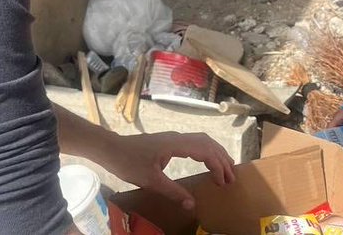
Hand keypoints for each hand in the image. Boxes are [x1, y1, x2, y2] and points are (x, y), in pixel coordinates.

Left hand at [101, 132, 234, 210]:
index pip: (205, 151)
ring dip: (215, 154)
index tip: (223, 181)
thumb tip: (192, 204)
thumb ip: (173, 192)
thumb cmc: (128, 163)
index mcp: (175, 144)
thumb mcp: (150, 181)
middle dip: (221, 159)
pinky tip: (206, 162)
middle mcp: (177, 137)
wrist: (111, 149)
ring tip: (225, 170)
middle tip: (231, 178)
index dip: (217, 165)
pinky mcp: (169, 141)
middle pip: (207, 143)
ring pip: (202, 140)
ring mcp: (173, 138)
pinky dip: (205, 152)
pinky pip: (194, 143)